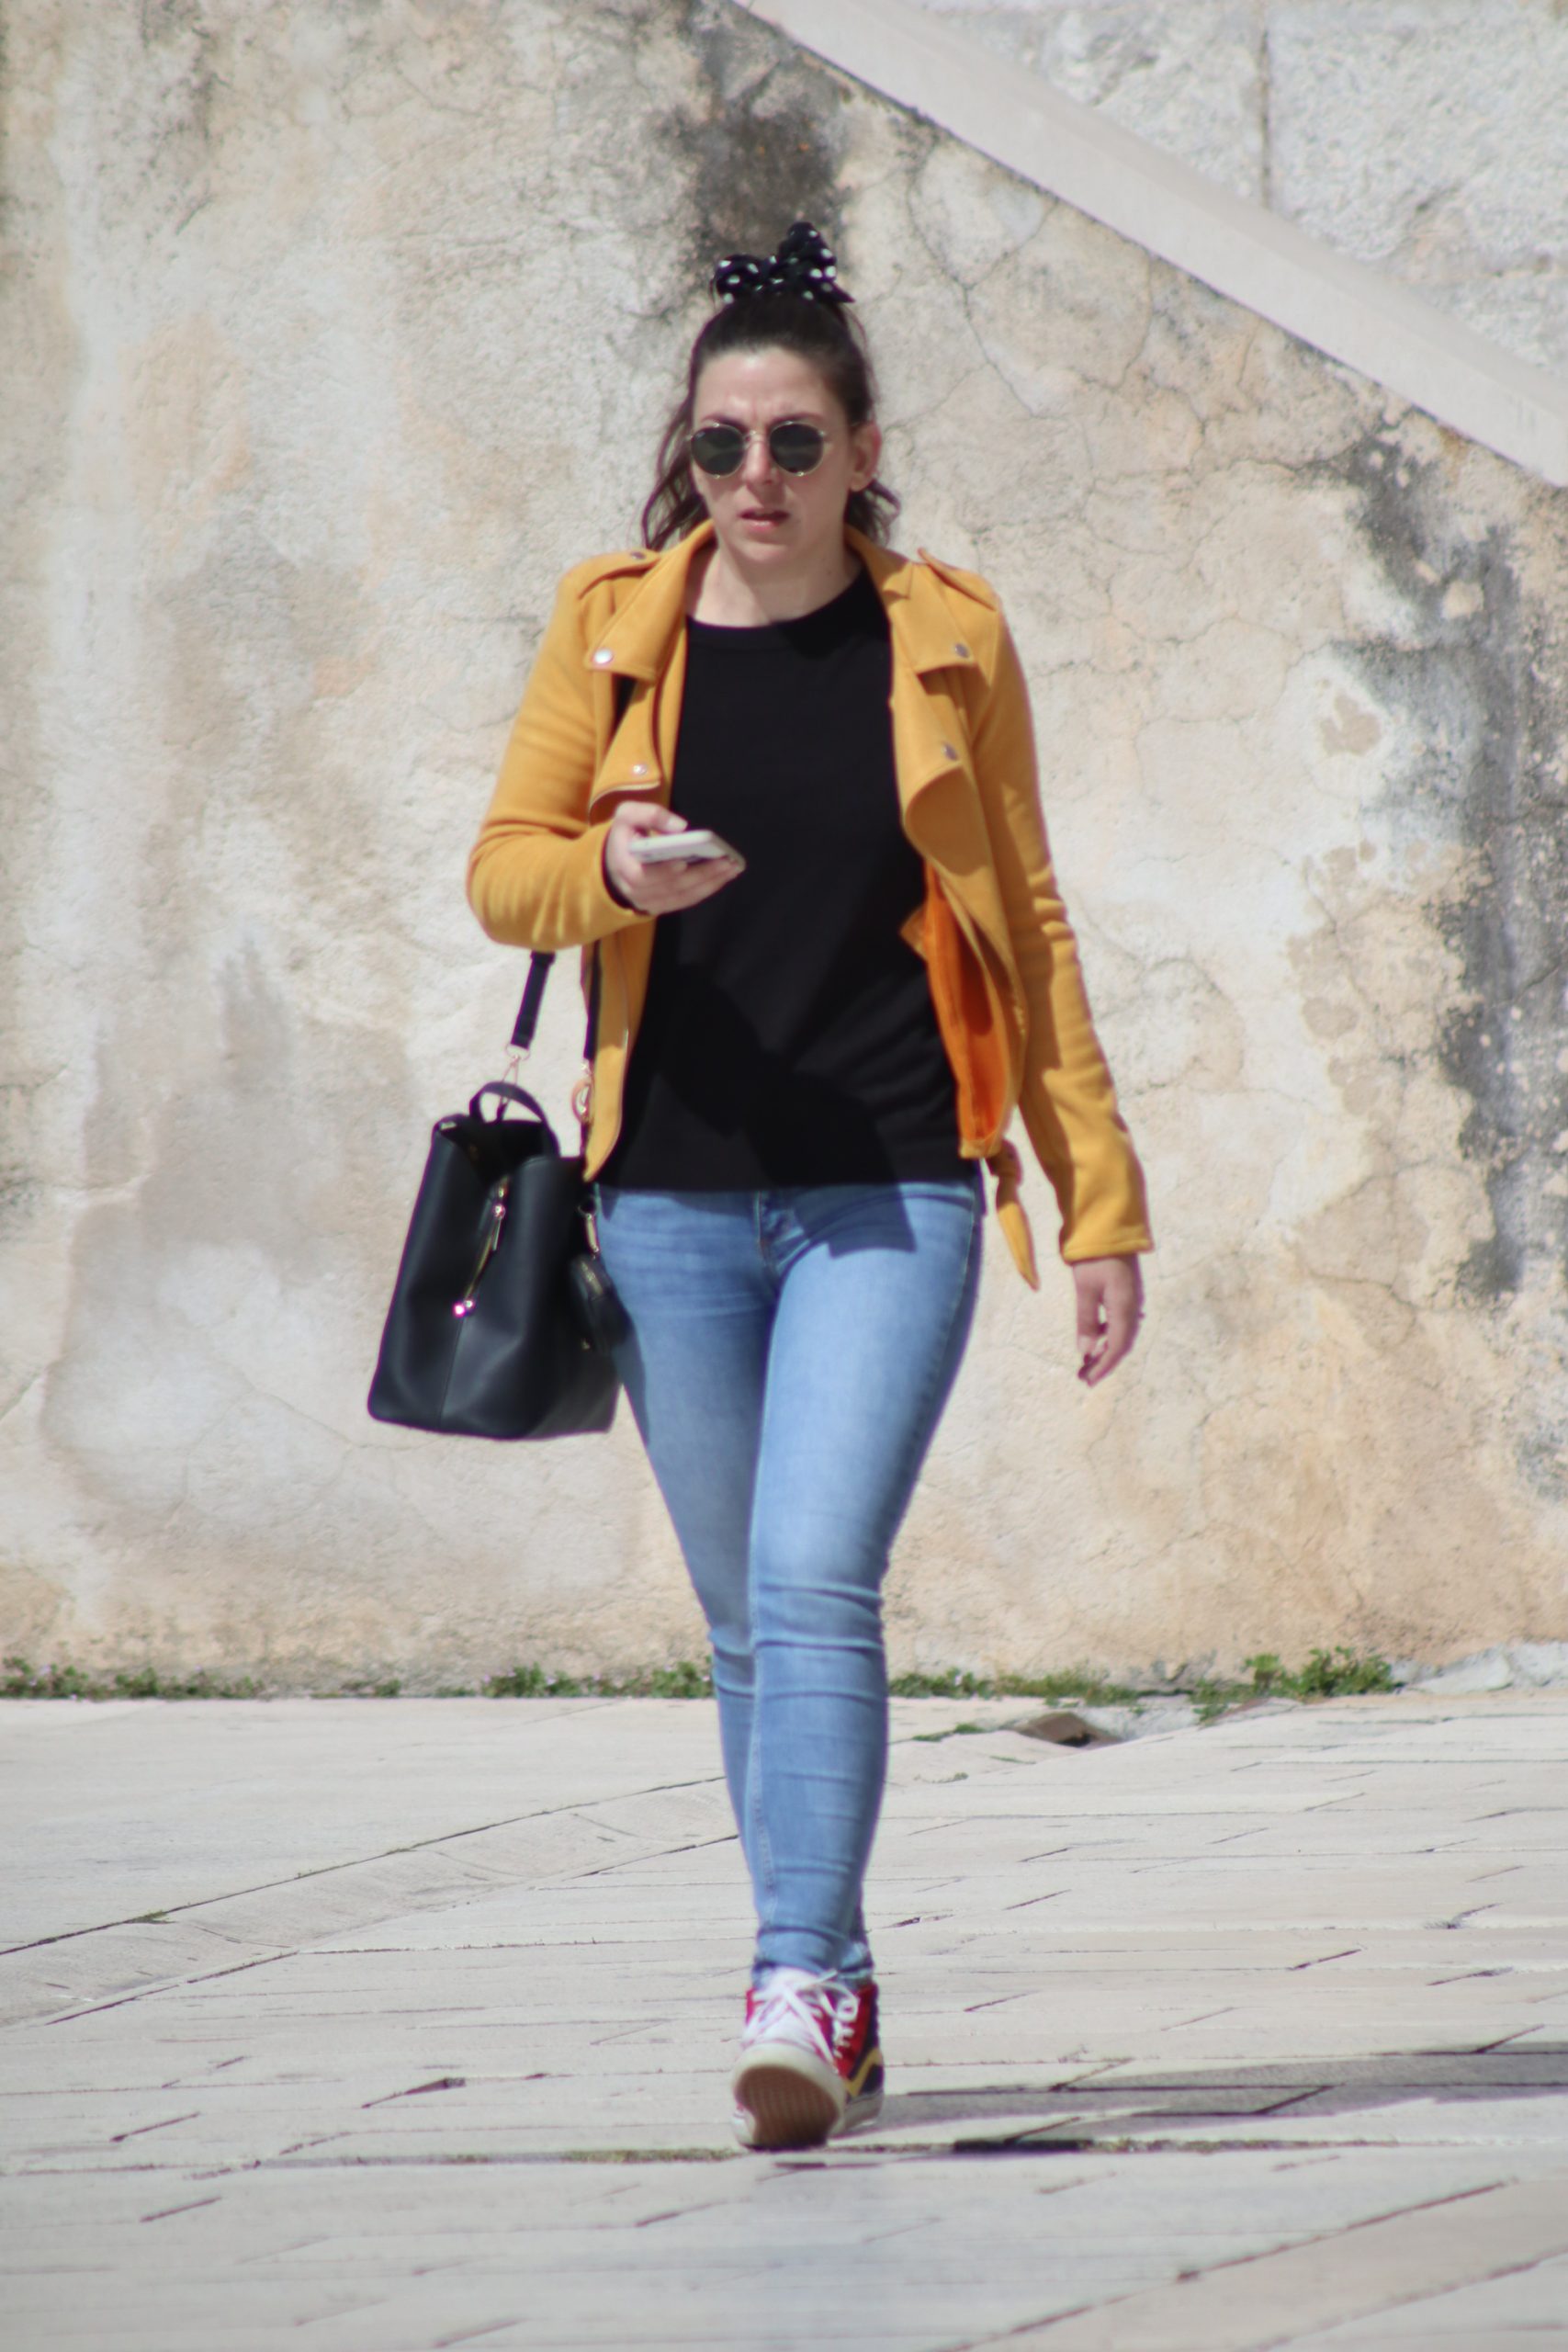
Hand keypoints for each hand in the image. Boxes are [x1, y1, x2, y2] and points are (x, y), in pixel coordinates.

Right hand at [604, 804, 742, 915]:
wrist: (615, 861)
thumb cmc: (626, 834)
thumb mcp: (627, 815)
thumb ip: (649, 814)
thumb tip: (680, 826)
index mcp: (624, 867)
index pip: (642, 875)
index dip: (663, 871)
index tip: (683, 862)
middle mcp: (635, 890)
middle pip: (671, 887)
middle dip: (701, 875)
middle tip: (727, 862)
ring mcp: (649, 902)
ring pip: (682, 897)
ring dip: (710, 883)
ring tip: (731, 868)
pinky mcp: (661, 906)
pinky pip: (686, 901)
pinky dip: (706, 889)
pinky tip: (723, 877)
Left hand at [1072, 1255, 1142, 1387]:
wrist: (1109, 1226)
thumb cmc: (1093, 1257)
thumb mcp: (1085, 1289)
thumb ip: (1086, 1321)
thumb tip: (1086, 1352)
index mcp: (1124, 1308)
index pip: (1117, 1347)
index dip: (1103, 1366)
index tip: (1088, 1380)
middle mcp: (1133, 1306)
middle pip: (1122, 1343)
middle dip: (1104, 1362)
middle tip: (1084, 1377)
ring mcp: (1132, 1299)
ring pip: (1122, 1333)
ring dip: (1105, 1349)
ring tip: (1087, 1361)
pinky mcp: (1127, 1292)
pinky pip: (1121, 1321)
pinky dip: (1108, 1333)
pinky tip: (1095, 1335)